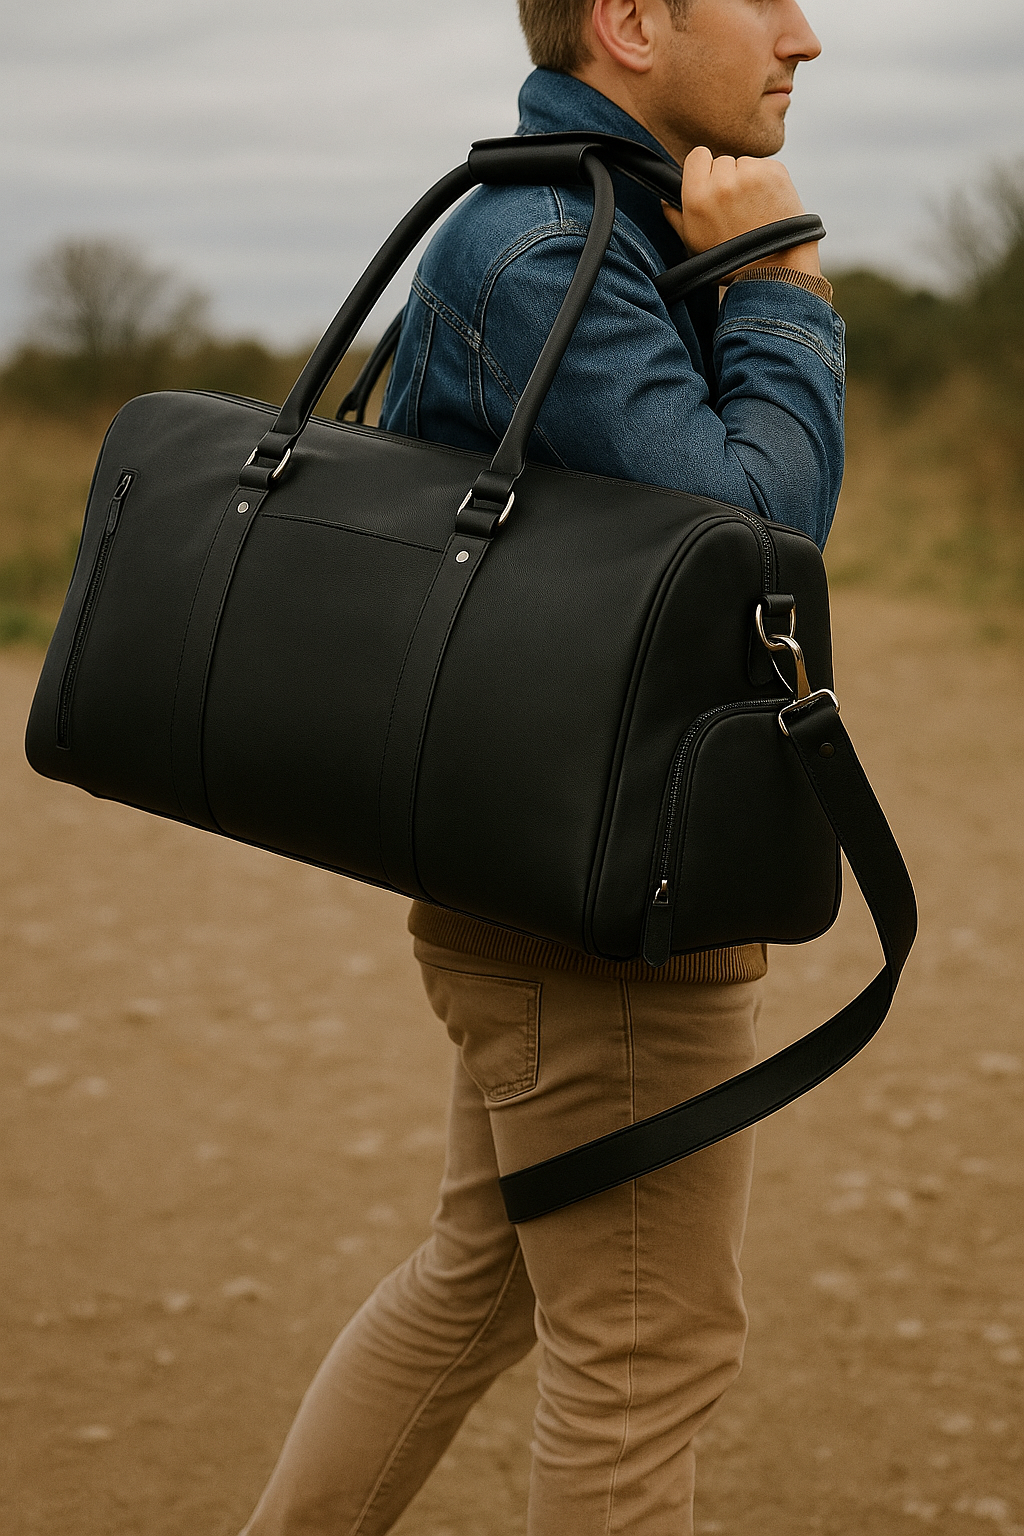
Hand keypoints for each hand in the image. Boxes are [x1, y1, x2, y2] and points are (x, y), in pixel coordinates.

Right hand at [663, 146, 820, 277]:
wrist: (773, 268)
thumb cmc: (730, 261)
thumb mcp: (694, 243)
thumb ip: (676, 217)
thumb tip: (665, 200)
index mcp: (697, 196)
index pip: (697, 155)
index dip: (703, 169)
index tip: (710, 184)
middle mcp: (723, 181)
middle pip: (721, 160)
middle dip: (726, 177)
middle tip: (734, 205)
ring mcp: (751, 175)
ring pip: (744, 163)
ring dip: (747, 179)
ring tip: (752, 208)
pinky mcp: (775, 172)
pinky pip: (765, 166)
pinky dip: (766, 181)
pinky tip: (767, 204)